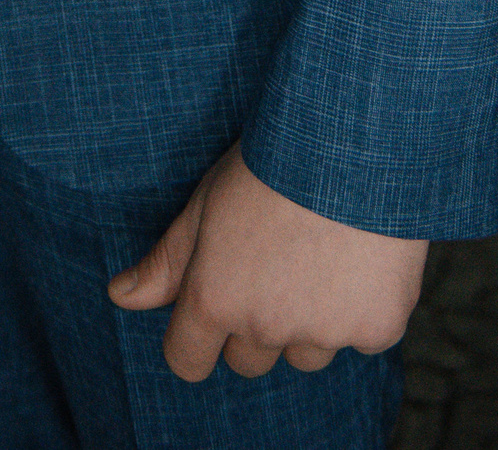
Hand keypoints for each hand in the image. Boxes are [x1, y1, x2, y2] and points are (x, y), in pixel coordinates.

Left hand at [107, 142, 426, 379]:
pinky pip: (363, 335)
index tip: (215, 304)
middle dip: (256, 322)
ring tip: (323, 249)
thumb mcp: (207, 201)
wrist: (355, 136)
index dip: (195, 336)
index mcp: (215, 299)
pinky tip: (366, 253)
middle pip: (248, 359)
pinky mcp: (378, 329)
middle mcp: (265, 327)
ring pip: (307, 352)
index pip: (187, 360)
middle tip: (277, 257)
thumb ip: (167, 260)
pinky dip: (366, 305)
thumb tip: (119, 297)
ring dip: (311, 319)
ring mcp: (324, 333)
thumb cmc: (272, 160)